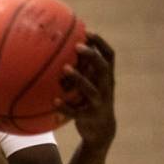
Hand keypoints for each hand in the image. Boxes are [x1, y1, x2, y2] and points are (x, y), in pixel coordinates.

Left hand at [55, 32, 115, 149]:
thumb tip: (62, 52)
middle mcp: (105, 88)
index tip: (87, 31)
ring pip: (91, 89)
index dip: (100, 43)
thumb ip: (83, 71)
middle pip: (104, 68)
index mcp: (106, 78)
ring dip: (79, 78)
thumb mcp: (91, 85)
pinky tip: (54, 101)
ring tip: (65, 69)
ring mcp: (99, 103)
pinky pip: (76, 111)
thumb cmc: (89, 102)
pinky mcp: (89, 117)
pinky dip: (65, 107)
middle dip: (92, 56)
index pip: (109, 56)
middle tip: (77, 47)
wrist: (100, 131)